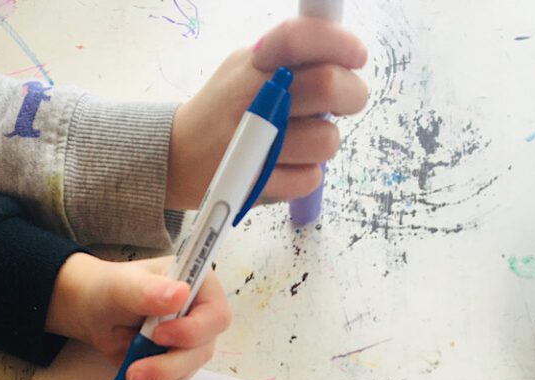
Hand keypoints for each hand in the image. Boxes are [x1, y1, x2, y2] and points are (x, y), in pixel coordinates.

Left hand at [45, 252, 230, 379]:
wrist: (97, 312)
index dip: (193, 330)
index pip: (215, 314)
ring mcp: (194, 341)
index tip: (158, 335)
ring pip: (191, 368)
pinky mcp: (181, 362)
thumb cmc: (112, 290)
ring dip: (161, 376)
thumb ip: (149, 291)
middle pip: (204, 348)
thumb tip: (181, 293)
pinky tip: (139, 378)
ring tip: (131, 375)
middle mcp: (203, 315)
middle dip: (171, 363)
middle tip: (136, 370)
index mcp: (200, 286)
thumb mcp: (124, 286)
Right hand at [167, 17, 368, 209]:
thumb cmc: (224, 110)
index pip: (302, 39)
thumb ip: (290, 60)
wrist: (178, 157)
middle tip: (343, 104)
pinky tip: (287, 166)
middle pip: (329, 85)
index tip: (356, 57)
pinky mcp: (257, 185)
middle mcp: (255, 99)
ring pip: (327, 140)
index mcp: (256, 63)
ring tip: (301, 141)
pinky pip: (310, 178)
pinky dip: (306, 174)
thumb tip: (344, 58)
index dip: (340, 44)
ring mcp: (256, 144)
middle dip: (351, 95)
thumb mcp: (246, 67)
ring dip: (324, 142)